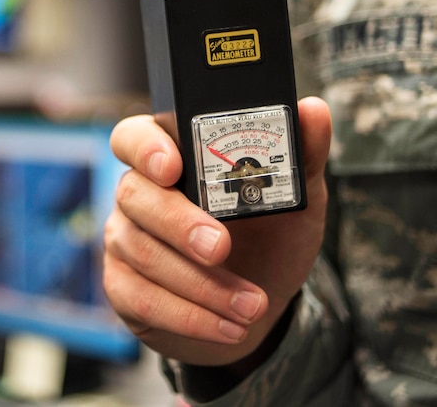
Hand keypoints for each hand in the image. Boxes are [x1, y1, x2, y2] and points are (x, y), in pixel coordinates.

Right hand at [103, 97, 331, 365]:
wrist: (259, 301)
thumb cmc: (269, 236)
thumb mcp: (295, 197)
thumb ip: (302, 152)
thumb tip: (314, 110)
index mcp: (171, 156)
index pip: (134, 136)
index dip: (145, 148)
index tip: (172, 167)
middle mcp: (138, 192)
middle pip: (135, 195)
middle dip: (180, 224)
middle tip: (222, 248)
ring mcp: (125, 239)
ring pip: (143, 253)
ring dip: (201, 284)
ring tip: (251, 305)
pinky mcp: (123, 286)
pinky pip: (142, 298)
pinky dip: (190, 316)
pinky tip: (228, 327)